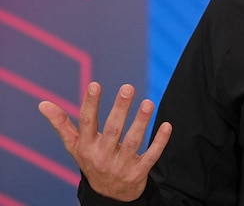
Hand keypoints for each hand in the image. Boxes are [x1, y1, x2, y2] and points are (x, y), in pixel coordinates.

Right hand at [38, 81, 171, 200]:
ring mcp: (121, 166)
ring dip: (141, 122)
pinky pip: (151, 156)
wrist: (108, 195)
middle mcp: (102, 157)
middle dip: (120, 109)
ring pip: (133, 142)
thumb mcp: (74, 146)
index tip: (95, 84)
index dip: (90, 104)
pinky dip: (160, 141)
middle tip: (128, 88)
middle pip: (112, 130)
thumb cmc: (91, 160)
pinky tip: (166, 125)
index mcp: (86, 147)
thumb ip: (61, 124)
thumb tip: (42, 104)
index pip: (87, 123)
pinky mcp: (138, 173)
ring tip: (148, 103)